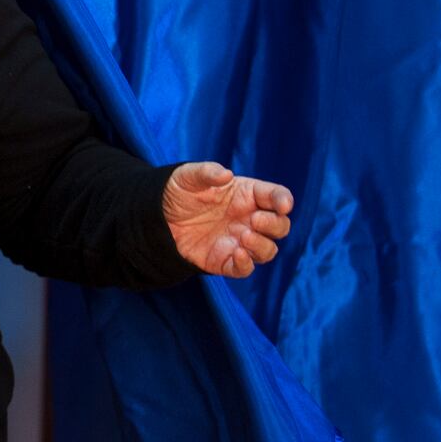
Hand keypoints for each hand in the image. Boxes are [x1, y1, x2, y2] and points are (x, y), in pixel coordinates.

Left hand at [162, 162, 293, 277]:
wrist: (157, 217)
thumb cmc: (178, 192)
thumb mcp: (188, 176)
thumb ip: (207, 172)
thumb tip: (226, 174)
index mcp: (246, 195)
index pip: (276, 197)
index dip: (283, 200)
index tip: (282, 205)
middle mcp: (248, 219)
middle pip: (280, 226)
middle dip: (275, 224)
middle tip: (255, 219)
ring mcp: (239, 241)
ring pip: (268, 249)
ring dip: (262, 245)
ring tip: (244, 235)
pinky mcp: (225, 260)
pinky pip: (244, 269)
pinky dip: (246, 265)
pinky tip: (238, 254)